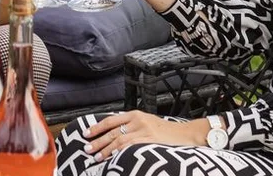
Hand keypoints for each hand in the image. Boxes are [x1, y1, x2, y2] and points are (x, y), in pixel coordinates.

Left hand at [83, 110, 207, 160]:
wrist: (185, 134)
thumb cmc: (166, 131)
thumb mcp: (147, 123)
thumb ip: (131, 126)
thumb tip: (112, 135)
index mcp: (135, 114)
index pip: (111, 120)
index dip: (97, 127)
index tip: (86, 133)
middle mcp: (138, 120)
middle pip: (112, 131)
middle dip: (98, 140)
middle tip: (87, 148)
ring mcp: (144, 130)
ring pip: (118, 140)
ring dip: (105, 149)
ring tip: (96, 156)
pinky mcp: (150, 140)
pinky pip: (130, 146)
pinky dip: (119, 152)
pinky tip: (112, 157)